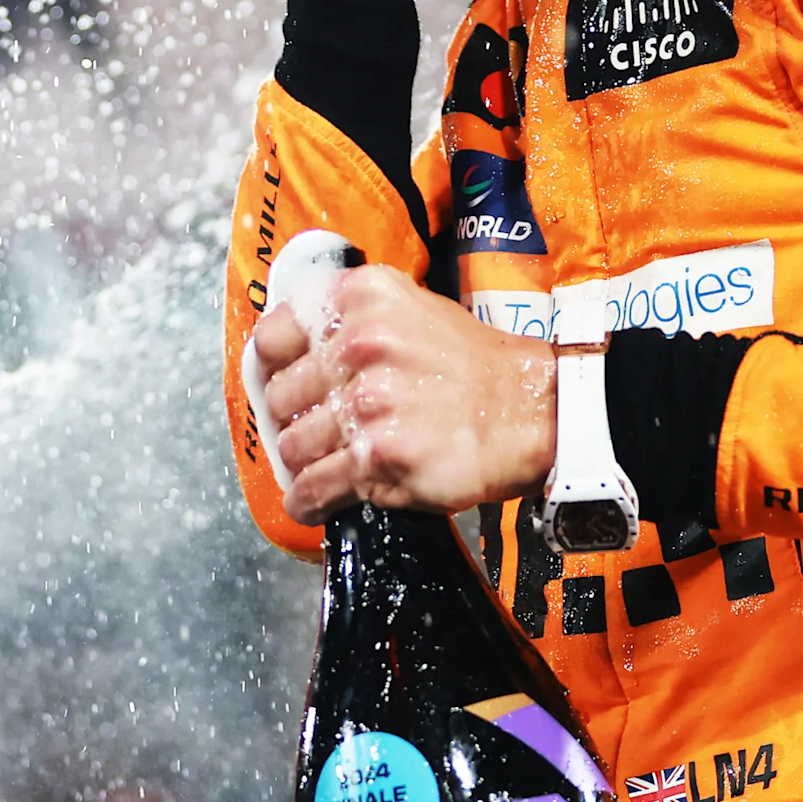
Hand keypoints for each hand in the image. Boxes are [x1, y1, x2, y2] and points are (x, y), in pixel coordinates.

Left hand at [253, 264, 554, 520]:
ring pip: (292, 446)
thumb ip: (351, 323)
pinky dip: (307, 501)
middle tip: (315, 430)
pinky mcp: (378, 457)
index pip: (273, 336)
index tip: (281, 384)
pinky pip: (313, 487)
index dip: (272, 368)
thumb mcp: (410, 310)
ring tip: (326, 465)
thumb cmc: (472, 366)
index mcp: (360, 300)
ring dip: (304, 462)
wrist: (530, 410)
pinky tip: (315, 501)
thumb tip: (292, 355)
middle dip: (293, 419)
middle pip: (280, 397)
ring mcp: (367, 403)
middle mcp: (359, 345)